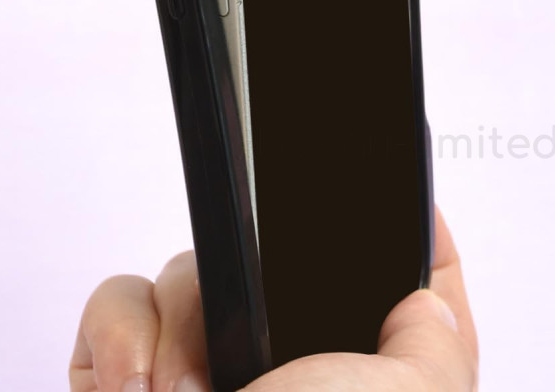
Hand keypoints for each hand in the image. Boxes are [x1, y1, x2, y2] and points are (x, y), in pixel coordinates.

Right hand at [70, 206, 477, 390]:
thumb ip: (439, 346)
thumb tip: (429, 290)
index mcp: (361, 378)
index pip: (384, 276)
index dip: (388, 228)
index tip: (380, 183)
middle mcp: (286, 370)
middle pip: (264, 254)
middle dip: (241, 276)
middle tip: (242, 342)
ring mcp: (207, 378)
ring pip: (185, 274)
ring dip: (174, 321)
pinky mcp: (135, 386)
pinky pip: (114, 310)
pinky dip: (115, 337)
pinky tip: (136, 390)